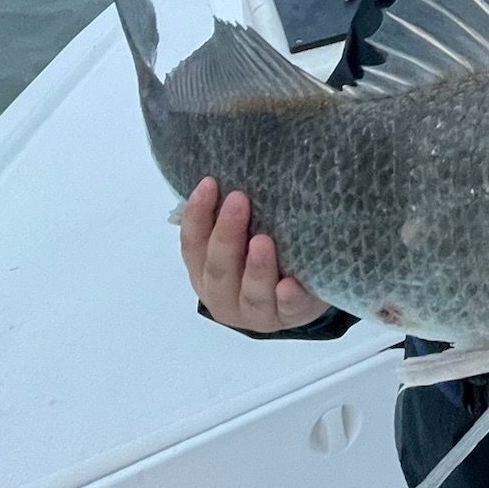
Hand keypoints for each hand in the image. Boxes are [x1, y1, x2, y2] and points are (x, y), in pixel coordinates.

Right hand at [178, 177, 328, 332]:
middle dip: (226, 235)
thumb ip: (229, 215)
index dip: (197, 215)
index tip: (209, 183)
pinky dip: (288, 299)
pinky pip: (288, 310)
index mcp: (205, 273)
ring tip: (262, 242)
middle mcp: (224, 296)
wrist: (296, 298)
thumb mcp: (241, 237)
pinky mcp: (290, 318)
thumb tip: (230, 169)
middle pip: (219, 269)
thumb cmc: (262, 256)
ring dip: (255, 268)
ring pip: (251, 294)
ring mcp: (256, 313)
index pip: (192, 245)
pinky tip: (290, 286)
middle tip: (239, 200)